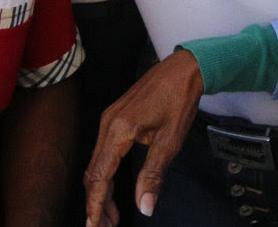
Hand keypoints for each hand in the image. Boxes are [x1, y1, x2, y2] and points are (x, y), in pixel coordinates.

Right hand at [84, 51, 203, 226]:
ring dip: (101, 190)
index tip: (95, 226)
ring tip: (110, 215)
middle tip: (105, 226)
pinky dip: (106, 174)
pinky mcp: (115, 118)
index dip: (96, 205)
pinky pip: (103, 151)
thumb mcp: (170, 141)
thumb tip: (144, 206)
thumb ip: (153, 176)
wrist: (184, 67)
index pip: (100, 177)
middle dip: (97, 202)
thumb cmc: (179, 98)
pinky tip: (114, 188)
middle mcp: (108, 124)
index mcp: (119, 130)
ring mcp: (109, 120)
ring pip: (96, 163)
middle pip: (93, 173)